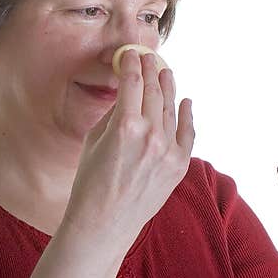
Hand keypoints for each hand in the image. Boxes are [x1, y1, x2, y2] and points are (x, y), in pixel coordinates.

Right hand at [63, 49, 194, 250]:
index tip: (131, 54)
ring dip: (169, 87)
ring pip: (171, 109)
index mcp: (125, 126)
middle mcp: (151, 135)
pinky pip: (187, 134)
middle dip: (151, 70)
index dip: (132, 63)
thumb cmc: (91, 182)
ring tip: (165, 73)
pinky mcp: (179, 166)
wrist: (104, 223)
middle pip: (154, 91)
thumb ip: (114, 114)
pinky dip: (187, 115)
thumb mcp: (94, 140)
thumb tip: (127, 95)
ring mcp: (168, 151)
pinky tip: (185, 102)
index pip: (132, 82)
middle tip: (149, 58)